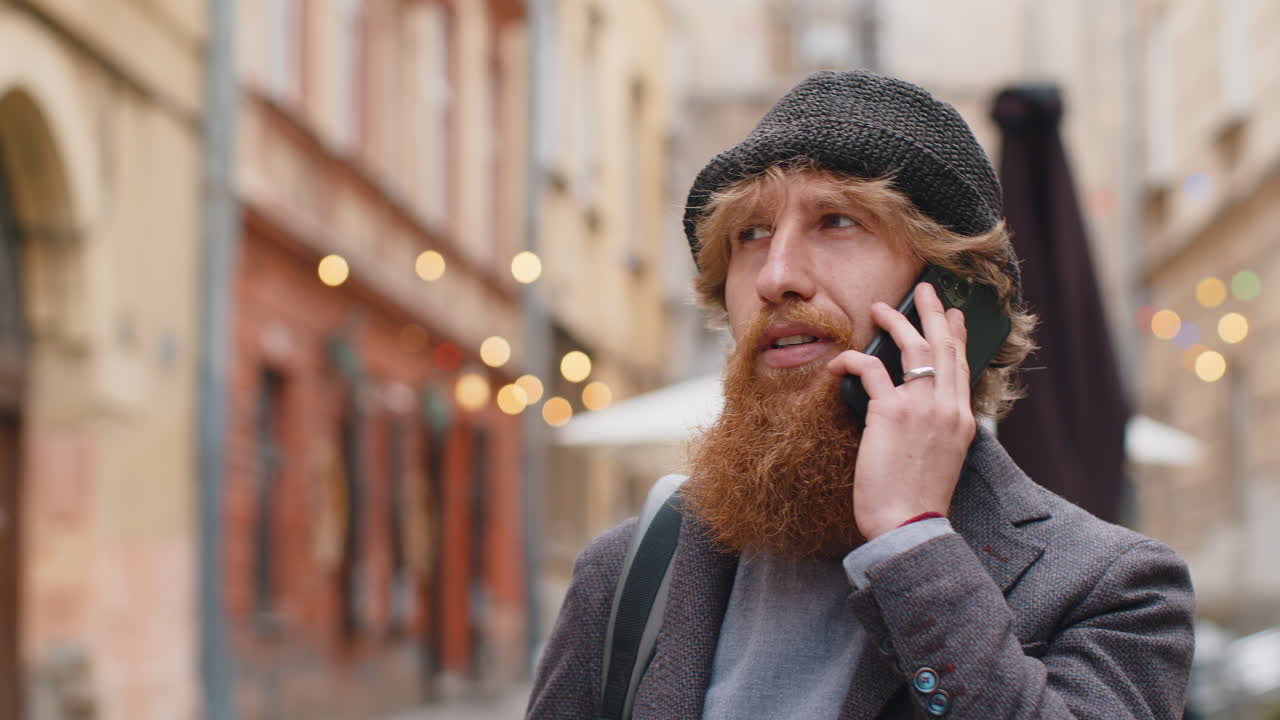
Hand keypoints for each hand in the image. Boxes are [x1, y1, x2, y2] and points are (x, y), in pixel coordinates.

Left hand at [825, 282, 975, 539]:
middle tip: (925, 290)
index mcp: (962, 420)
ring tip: (878, 308)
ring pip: (913, 349)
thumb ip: (934, 430)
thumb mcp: (940, 459)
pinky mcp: (891, 413)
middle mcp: (947, 408)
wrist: (909, 525)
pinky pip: (871, 370)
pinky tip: (839, 362)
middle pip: (944, 347)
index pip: (961, 367)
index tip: (952, 316)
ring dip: (894, 323)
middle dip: (933, 313)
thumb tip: (914, 410)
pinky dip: (853, 360)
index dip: (956, 337)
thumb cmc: (916, 500)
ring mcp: (922, 408)